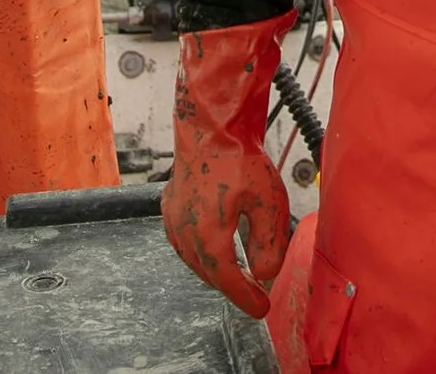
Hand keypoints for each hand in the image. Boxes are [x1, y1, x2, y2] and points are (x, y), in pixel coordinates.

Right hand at [162, 12, 295, 317]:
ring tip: (240, 277)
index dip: (245, 298)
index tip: (262, 310)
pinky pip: (184, 243)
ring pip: (194, 260)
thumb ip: (268, 242)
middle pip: (209, 273)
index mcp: (207, 233)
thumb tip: (264, 274)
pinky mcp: (167, 208)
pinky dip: (201, 254)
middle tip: (256, 296)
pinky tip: (215, 251)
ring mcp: (171, 220)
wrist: (210, 126)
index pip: (227, 279)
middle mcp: (183, 231)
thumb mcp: (267, 201)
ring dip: (216, 271)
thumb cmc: (239, 159)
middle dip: (232, 287)